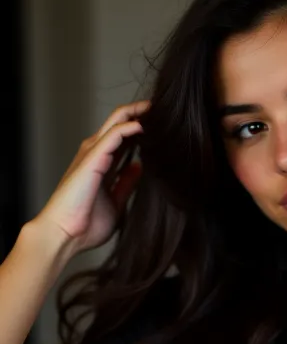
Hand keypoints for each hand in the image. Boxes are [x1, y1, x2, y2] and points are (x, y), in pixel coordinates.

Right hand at [34, 99, 150, 256]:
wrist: (65, 234)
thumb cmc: (85, 223)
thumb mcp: (115, 201)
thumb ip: (126, 183)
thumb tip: (138, 167)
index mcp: (102, 163)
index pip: (123, 136)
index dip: (141, 127)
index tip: (162, 126)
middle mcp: (96, 153)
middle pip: (119, 122)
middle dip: (140, 113)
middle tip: (163, 109)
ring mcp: (93, 153)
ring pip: (117, 121)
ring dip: (137, 113)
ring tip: (157, 109)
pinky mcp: (92, 158)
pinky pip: (114, 135)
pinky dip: (129, 127)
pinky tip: (144, 125)